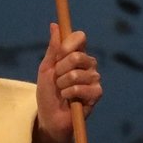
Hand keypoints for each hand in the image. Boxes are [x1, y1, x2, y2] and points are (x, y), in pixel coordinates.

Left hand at [34, 23, 101, 142]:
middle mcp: (88, 64)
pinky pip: (81, 88)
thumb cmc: (48, 93)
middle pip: (77, 56)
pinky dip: (69, 94)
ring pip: (76, 74)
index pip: (80, 37)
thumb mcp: (46, 69)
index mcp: (77, 54)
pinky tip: (69, 100)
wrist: (50, 117)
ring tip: (62, 92)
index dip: (68, 44)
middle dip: (60, 70)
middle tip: (57, 80)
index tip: (58, 55)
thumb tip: (54, 25)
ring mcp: (94, 78)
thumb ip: (53, 48)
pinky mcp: (97, 93)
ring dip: (62, 85)